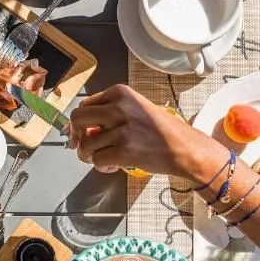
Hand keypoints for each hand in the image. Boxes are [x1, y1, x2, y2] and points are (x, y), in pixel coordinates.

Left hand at [68, 85, 228, 177]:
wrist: (185, 147)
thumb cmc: (159, 130)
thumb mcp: (134, 108)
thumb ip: (109, 112)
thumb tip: (80, 128)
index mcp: (120, 93)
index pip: (84, 104)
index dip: (80, 122)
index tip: (82, 132)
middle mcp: (118, 107)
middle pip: (77, 119)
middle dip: (75, 135)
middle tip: (81, 146)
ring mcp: (121, 129)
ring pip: (85, 144)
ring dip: (88, 156)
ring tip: (102, 159)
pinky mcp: (124, 150)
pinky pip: (97, 160)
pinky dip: (101, 167)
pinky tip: (113, 166)